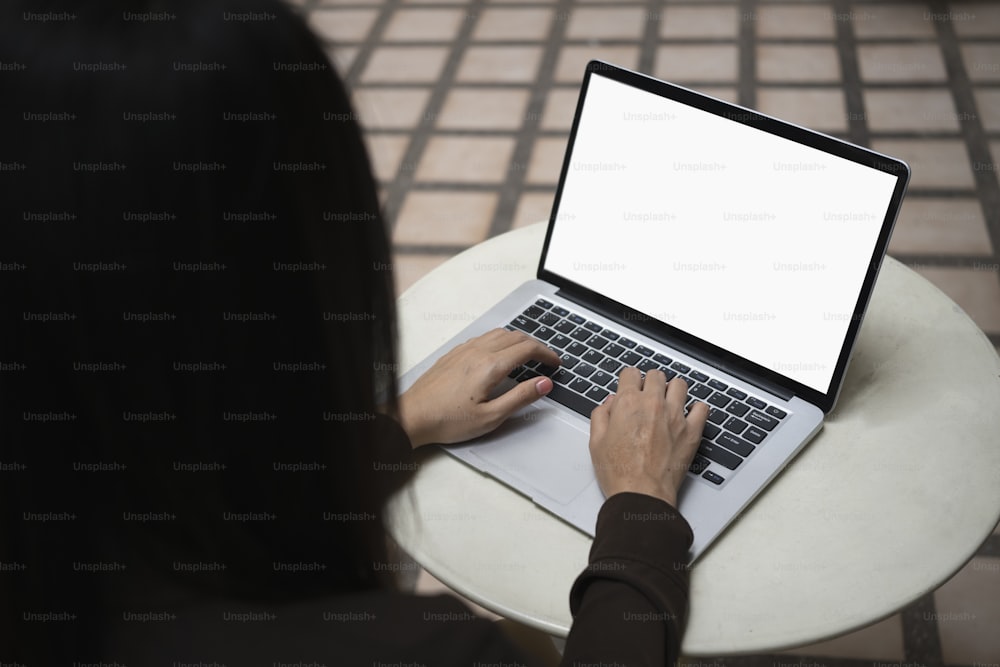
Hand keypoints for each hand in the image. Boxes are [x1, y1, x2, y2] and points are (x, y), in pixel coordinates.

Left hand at [399, 328, 561, 447]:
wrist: (412, 416)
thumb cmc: (447, 420)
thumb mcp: (491, 416)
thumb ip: (521, 398)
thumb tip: (544, 383)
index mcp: (490, 366)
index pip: (527, 349)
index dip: (547, 354)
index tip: (555, 363)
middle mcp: (478, 351)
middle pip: (515, 336)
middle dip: (536, 345)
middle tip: (546, 360)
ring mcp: (464, 350)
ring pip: (499, 333)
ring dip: (518, 340)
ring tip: (527, 355)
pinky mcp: (454, 354)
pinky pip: (483, 338)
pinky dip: (500, 341)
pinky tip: (499, 355)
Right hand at [589, 368, 707, 507]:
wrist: (641, 494)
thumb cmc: (619, 472)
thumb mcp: (596, 441)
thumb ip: (601, 415)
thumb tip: (609, 404)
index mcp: (628, 403)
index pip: (631, 373)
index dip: (629, 381)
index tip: (630, 388)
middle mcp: (653, 404)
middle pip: (656, 375)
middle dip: (650, 382)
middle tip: (648, 396)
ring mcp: (675, 416)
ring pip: (679, 385)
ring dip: (672, 390)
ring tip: (668, 402)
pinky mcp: (692, 431)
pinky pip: (701, 408)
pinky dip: (696, 409)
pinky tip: (688, 416)